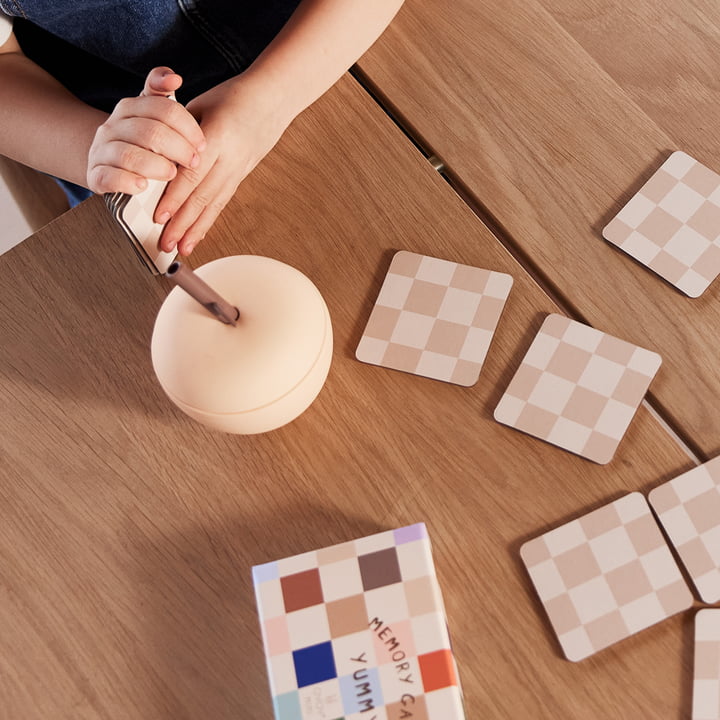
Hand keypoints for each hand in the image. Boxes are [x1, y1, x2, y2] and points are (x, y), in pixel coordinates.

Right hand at [86, 67, 205, 194]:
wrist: (107, 164)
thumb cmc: (140, 142)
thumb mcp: (153, 117)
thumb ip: (162, 95)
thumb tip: (174, 77)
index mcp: (130, 108)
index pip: (163, 109)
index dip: (187, 127)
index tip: (202, 145)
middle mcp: (113, 126)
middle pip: (150, 132)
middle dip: (178, 149)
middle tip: (193, 162)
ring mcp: (102, 151)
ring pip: (130, 155)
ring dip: (156, 166)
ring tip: (172, 174)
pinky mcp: (95, 175)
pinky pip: (110, 177)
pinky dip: (128, 183)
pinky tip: (143, 186)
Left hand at [155, 73, 290, 255]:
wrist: (272, 99)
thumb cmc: (233, 98)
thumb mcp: (201, 105)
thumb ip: (178, 131)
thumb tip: (156, 155)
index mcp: (218, 137)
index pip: (192, 174)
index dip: (175, 197)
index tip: (160, 216)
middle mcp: (230, 159)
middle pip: (202, 197)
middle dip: (182, 224)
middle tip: (165, 243)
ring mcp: (237, 171)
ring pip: (213, 206)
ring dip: (195, 230)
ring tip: (180, 249)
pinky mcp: (240, 177)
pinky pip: (221, 204)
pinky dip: (207, 223)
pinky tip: (196, 237)